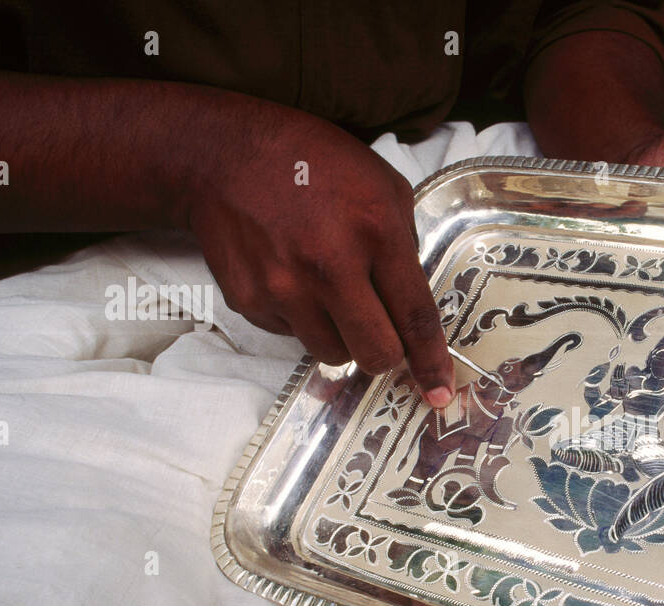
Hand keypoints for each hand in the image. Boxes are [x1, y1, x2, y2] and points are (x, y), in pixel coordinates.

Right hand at [183, 105, 453, 405]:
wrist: (223, 155)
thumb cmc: (312, 163)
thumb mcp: (381, 185)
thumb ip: (404, 244)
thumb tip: (411, 301)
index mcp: (375, 232)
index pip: (414, 317)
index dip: (431, 362)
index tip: (440, 393)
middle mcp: (329, 266)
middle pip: (376, 353)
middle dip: (388, 355)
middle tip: (383, 336)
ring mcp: (284, 288)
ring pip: (334, 355)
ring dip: (343, 338)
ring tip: (332, 295)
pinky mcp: (251, 301)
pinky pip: (294, 336)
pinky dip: (303, 320)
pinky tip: (295, 280)